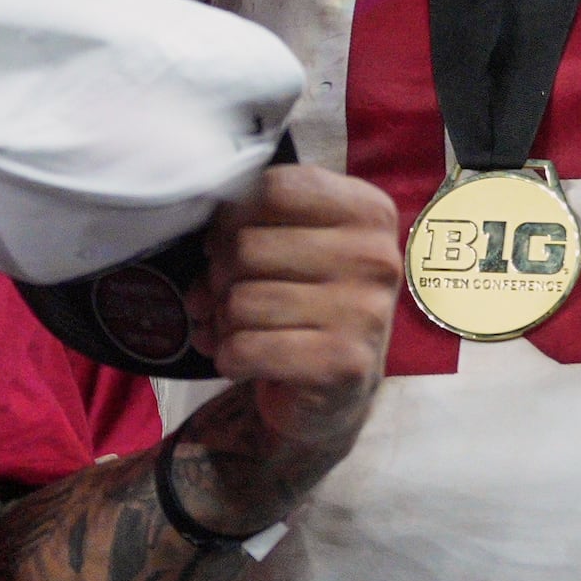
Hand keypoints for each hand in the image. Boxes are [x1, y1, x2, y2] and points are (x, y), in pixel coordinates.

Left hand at [190, 164, 398, 503]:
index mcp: (368, 212)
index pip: (274, 189)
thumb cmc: (308, 302)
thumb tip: (205, 254)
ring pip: (241, 299)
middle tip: (229, 298)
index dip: (231, 218)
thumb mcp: (294, 244)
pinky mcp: (343, 364)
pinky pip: (246, 347)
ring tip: (239, 331)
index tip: (227, 243)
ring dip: (224, 321)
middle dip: (221, 278)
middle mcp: (375, 257)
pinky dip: (229, 356)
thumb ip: (253, 225)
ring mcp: (364, 312)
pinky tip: (246, 361)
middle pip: (248, 246)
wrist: (337, 391)